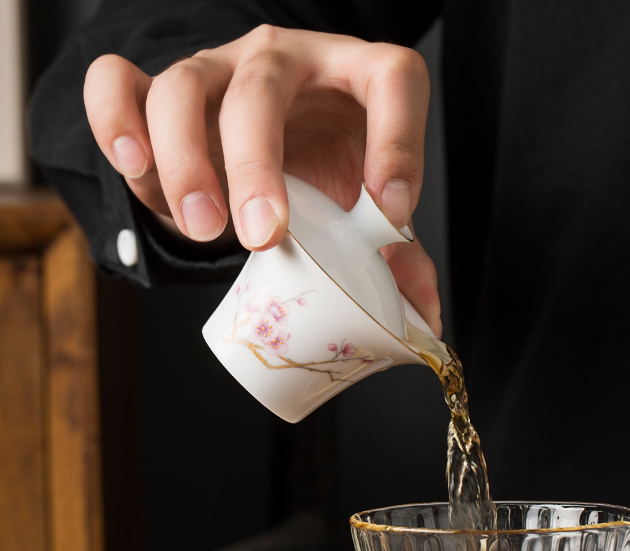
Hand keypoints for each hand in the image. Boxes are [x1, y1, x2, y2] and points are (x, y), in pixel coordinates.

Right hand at [84, 25, 441, 335]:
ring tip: (205, 230)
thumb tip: (423, 320)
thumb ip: (400, 257)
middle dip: (258, 166)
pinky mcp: (159, 89)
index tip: (392, 211)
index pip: (391, 80)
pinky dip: (114, 120)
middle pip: (262, 86)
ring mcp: (217, 68)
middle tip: (263, 236)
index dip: (400, 141)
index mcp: (356, 78)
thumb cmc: (326, 171)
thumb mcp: (365, 207)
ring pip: (182, 85)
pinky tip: (135, 168)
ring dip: (185, 162)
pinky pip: (118, 82)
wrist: (266, 150)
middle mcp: (284, 60)